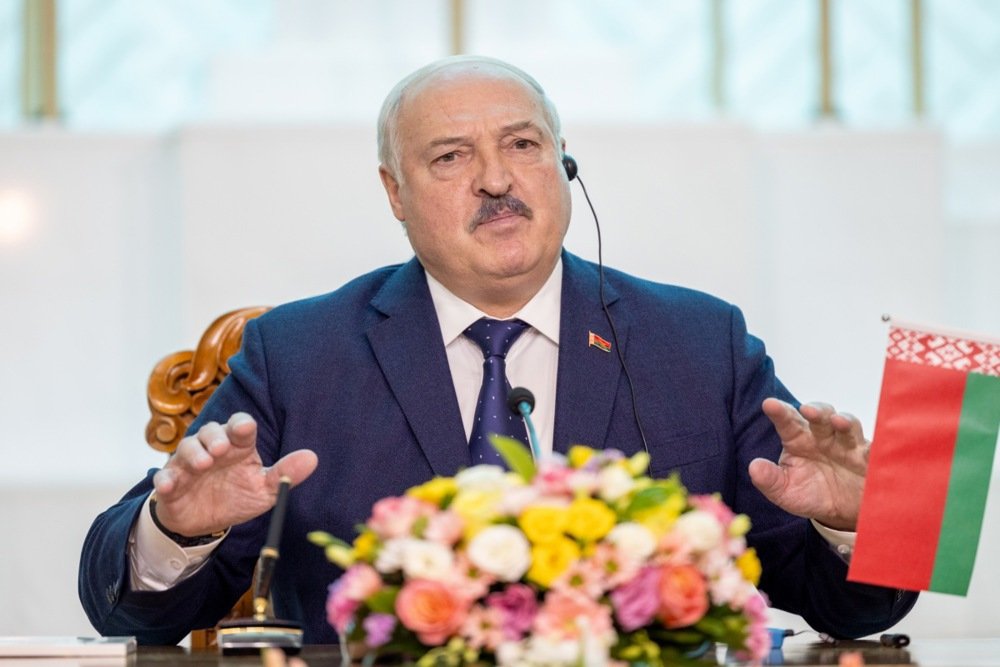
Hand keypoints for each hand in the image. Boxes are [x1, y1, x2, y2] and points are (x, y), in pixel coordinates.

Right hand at [151, 412, 317, 536]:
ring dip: (193, 453)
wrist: (206, 522)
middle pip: (210, 431)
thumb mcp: (265, 489)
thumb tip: (312, 458)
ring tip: (203, 464)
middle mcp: (212, 449)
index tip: (245, 428)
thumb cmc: (238, 496)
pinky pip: (164, 477)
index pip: (239, 426)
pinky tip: (168, 486)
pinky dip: (165, 480)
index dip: (241, 425)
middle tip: (221, 448)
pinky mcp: (171, 483)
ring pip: (187, 449)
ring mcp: (189, 465)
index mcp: (238, 447)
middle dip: (214, 437)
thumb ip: (286, 474)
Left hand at [748, 398, 868, 530]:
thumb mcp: (785, 492)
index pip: (788, 422)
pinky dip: (875, 446)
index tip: (769, 404)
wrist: (841, 512)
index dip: (780, 412)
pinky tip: (871, 448)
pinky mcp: (869, 459)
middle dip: (816, 411)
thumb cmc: (811, 493)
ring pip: (848, 426)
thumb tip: (754, 468)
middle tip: (807, 410)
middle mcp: (823, 437)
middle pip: (820, 416)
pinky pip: (873, 450)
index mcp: (798, 440)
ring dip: (844, 422)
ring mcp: (848, 445)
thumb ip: (770, 480)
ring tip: (838, 421)